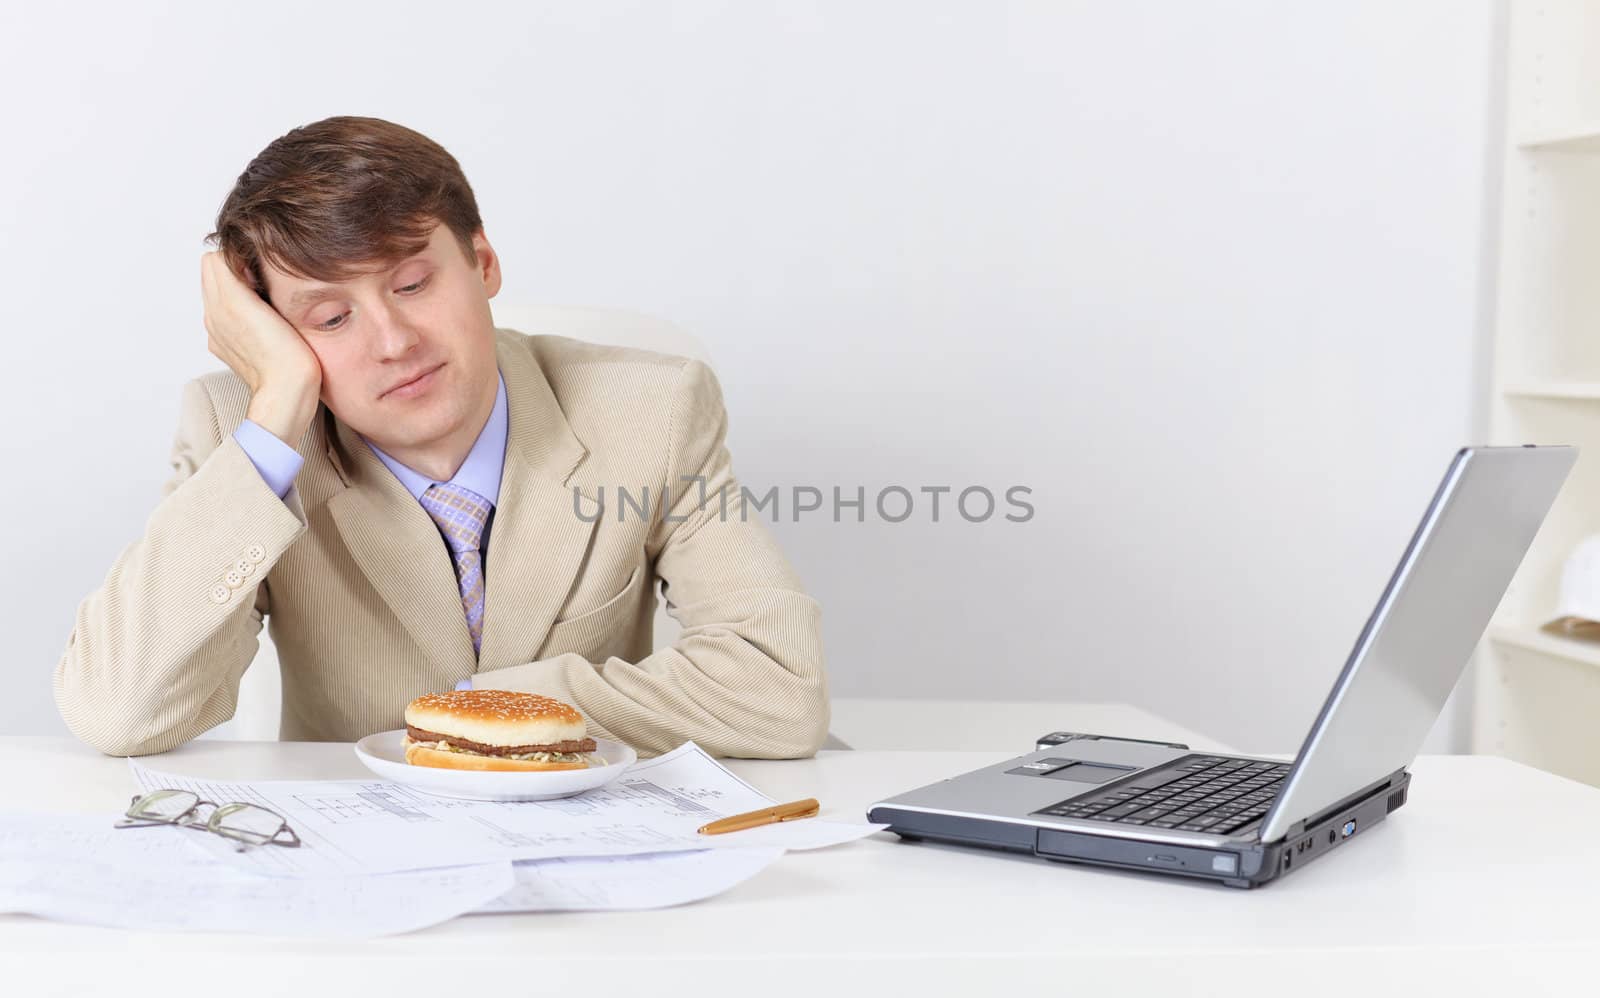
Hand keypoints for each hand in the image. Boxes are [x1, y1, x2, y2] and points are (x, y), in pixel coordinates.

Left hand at [201, 252, 321, 443]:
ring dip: (245, 294)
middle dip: (240, 274)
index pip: (216, 259)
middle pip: (219, 276)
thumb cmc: (281, 355)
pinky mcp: (234, 350)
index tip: (262, 273)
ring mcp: (223, 336)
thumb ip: (228, 272)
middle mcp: (214, 318)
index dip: (240, 259)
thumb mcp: (246, 302)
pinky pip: (234, 320)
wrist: (288, 395)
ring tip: (270, 306)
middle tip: (267, 287)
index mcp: (218, 304)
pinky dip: (248, 315)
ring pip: (227, 297)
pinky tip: (268, 326)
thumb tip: (228, 253)